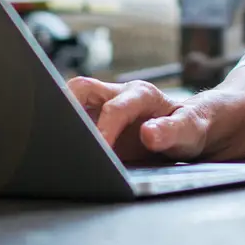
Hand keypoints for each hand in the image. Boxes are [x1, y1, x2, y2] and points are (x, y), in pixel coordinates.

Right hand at [65, 77, 210, 164]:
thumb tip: (148, 134)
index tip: (98, 150)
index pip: (115, 108)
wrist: (194, 127)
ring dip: (60, 120)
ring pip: (72, 102)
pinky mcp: (99, 124)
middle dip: (64, 106)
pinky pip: (75, 123)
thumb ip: (173, 131)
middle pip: (81, 89)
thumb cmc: (193, 127)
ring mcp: (106, 108)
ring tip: (50, 146)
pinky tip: (60, 155)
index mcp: (141, 95)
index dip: (104, 129)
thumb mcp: (192, 130)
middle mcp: (119, 96)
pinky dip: (66, 135)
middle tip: (54, 135)